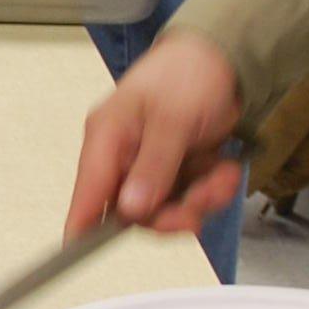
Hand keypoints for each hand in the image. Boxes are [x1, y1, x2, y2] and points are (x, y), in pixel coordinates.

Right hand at [66, 28, 244, 241]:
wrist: (226, 54)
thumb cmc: (189, 73)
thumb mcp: (173, 119)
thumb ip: (153, 166)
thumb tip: (130, 210)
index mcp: (107, 137)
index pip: (87, 193)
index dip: (83, 228)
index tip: (82, 254)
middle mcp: (123, 155)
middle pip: (133, 212)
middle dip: (171, 214)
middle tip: (197, 209)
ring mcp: (150, 162)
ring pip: (166, 208)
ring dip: (198, 200)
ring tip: (220, 177)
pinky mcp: (175, 166)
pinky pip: (189, 196)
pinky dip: (211, 188)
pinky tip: (223, 168)